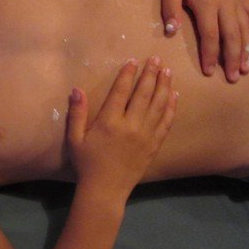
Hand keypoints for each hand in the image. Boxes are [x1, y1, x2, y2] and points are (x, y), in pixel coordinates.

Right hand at [66, 57, 177, 197]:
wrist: (105, 189)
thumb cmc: (87, 163)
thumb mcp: (75, 138)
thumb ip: (76, 113)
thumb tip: (76, 89)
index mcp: (109, 122)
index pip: (121, 92)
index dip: (127, 74)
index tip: (133, 61)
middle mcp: (130, 125)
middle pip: (144, 94)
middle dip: (150, 74)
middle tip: (156, 59)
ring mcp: (145, 135)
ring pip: (158, 105)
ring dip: (164, 86)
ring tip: (167, 71)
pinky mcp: (154, 144)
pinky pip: (166, 122)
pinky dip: (171, 107)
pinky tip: (174, 95)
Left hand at [161, 0, 248, 81]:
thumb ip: (170, 10)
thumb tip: (171, 31)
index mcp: (207, 4)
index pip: (210, 35)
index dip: (210, 54)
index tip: (209, 71)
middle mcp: (226, 3)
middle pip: (232, 35)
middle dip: (233, 58)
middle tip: (233, 77)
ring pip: (247, 27)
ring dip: (248, 49)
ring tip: (247, 69)